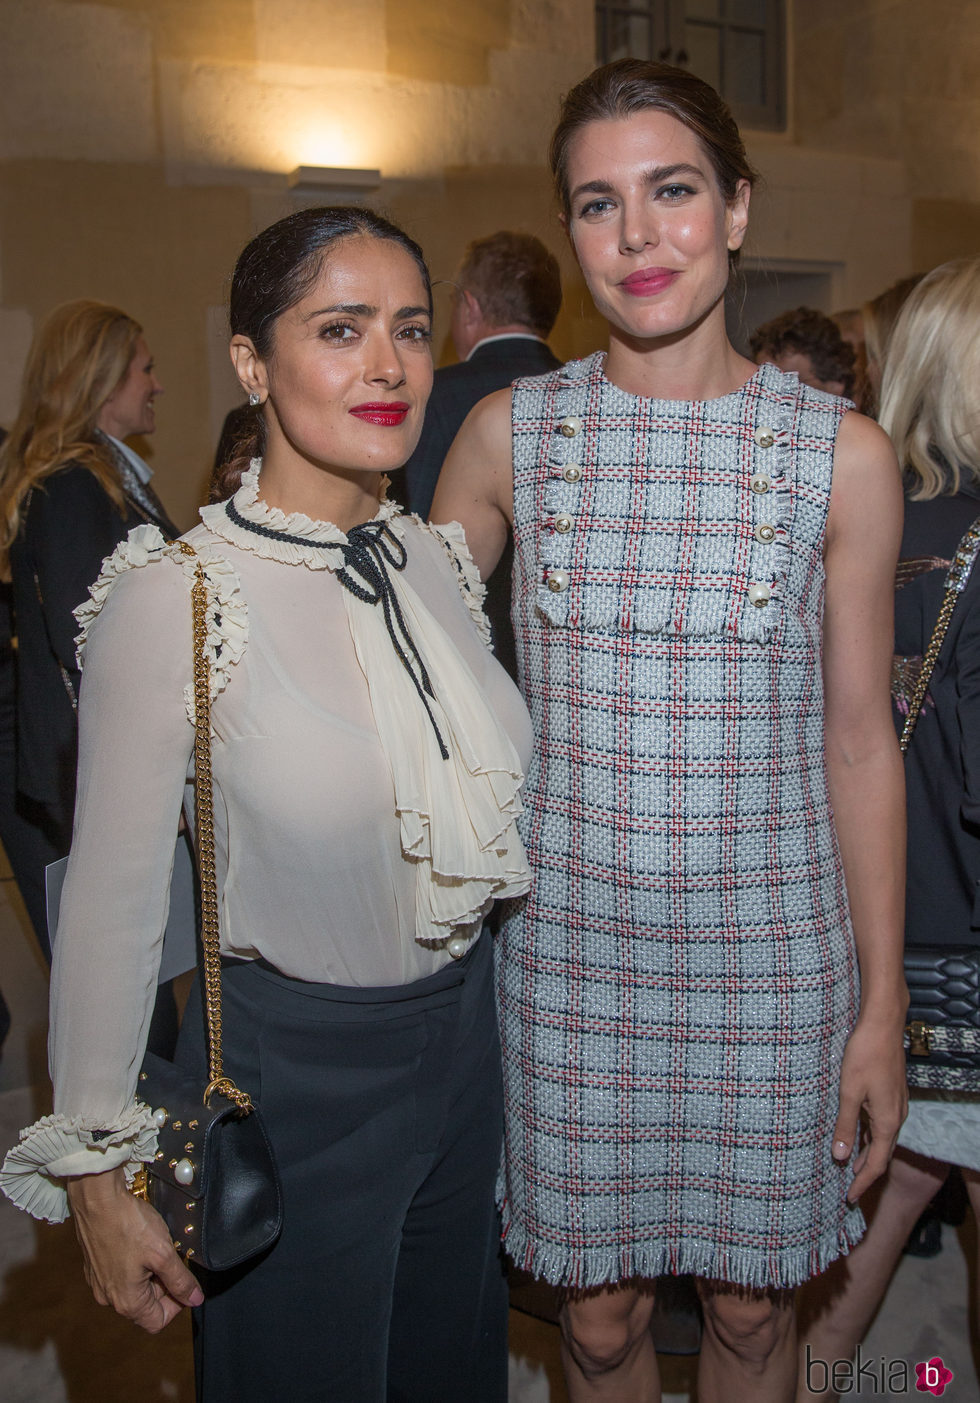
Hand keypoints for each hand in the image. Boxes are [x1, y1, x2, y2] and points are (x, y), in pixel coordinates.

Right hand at [67, 1167, 203, 1332]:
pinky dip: (135, 1265)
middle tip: (173, 1258)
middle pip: (145, 1306)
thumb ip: (180, 1280)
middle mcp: (109, 1298)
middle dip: (164, 1286)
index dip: (176, 1305)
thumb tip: (195, 1300)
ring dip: (150, 1274)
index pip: (157, 1322)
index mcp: (126, 1301)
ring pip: (134, 1289)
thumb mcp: (163, 1253)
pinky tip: (141, 1242)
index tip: (184, 1282)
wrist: (97, 1199)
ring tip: (157, 1247)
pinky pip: (121, 1275)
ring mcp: (99, 1282)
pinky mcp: (95, 1266)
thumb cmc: (128, 1225)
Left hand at [831, 1013, 907, 1203]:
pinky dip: (869, 1137)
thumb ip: (845, 1125)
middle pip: (882, 1154)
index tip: (850, 1198)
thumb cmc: (864, 1055)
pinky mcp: (891, 1094)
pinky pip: (882, 1124)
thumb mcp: (849, 1092)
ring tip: (851, 1168)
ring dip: (867, 1154)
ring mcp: (896, 1105)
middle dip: (865, 1173)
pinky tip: (858, 1136)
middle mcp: (897, 1117)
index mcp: (888, 1121)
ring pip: (882, 1139)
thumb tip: (840, 1156)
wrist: (883, 1025)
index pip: (876, 1163)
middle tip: (849, 1189)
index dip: (862, 1183)